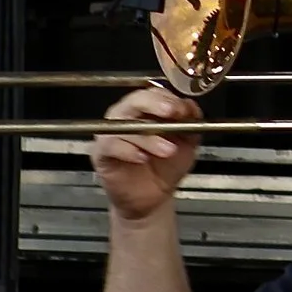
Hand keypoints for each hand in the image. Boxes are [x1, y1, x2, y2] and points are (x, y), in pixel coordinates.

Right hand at [90, 88, 201, 219]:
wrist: (153, 199)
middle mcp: (125, 116)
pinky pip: (110, 146)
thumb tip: (191, 106)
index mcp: (146, 110)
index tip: (184, 109)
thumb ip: (190, 125)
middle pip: (134, 101)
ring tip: (168, 150)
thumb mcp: (187, 145)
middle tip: (172, 113)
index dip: (169, 98)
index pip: (153, 93)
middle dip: (155, 105)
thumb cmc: (165, 168)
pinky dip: (128, 150)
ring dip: (148, 137)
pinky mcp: (101, 153)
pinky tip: (143, 158)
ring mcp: (110, 133)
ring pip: (124, 124)